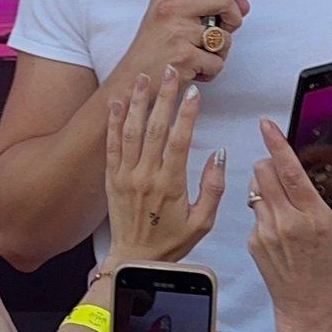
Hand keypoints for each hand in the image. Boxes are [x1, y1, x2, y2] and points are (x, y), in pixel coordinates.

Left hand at [103, 67, 225, 266]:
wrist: (135, 261)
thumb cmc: (171, 242)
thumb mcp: (203, 221)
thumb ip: (214, 187)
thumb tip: (219, 154)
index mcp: (170, 185)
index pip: (180, 141)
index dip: (188, 114)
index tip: (194, 92)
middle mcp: (146, 176)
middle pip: (155, 128)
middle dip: (164, 96)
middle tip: (170, 70)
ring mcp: (126, 176)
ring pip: (131, 131)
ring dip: (138, 102)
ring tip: (144, 77)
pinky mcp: (112, 178)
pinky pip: (112, 145)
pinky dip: (114, 122)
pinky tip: (118, 102)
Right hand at [115, 0, 249, 88]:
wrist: (133, 79)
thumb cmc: (152, 48)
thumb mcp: (171, 17)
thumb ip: (207, 6)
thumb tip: (242, 4)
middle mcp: (171, 8)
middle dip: (233, 17)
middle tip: (225, 27)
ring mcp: (178, 31)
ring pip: (225, 36)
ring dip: (220, 50)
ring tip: (201, 53)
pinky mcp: (185, 56)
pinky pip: (217, 62)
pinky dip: (211, 69)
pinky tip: (195, 68)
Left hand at [248, 119, 331, 331]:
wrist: (310, 309)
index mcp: (314, 216)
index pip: (288, 170)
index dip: (276, 143)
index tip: (267, 125)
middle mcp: (287, 222)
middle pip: (263, 171)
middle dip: (270, 161)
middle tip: (281, 167)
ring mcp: (266, 232)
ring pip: (255, 188)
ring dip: (267, 185)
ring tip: (284, 199)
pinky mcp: (254, 242)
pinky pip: (255, 211)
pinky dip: (265, 209)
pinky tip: (281, 224)